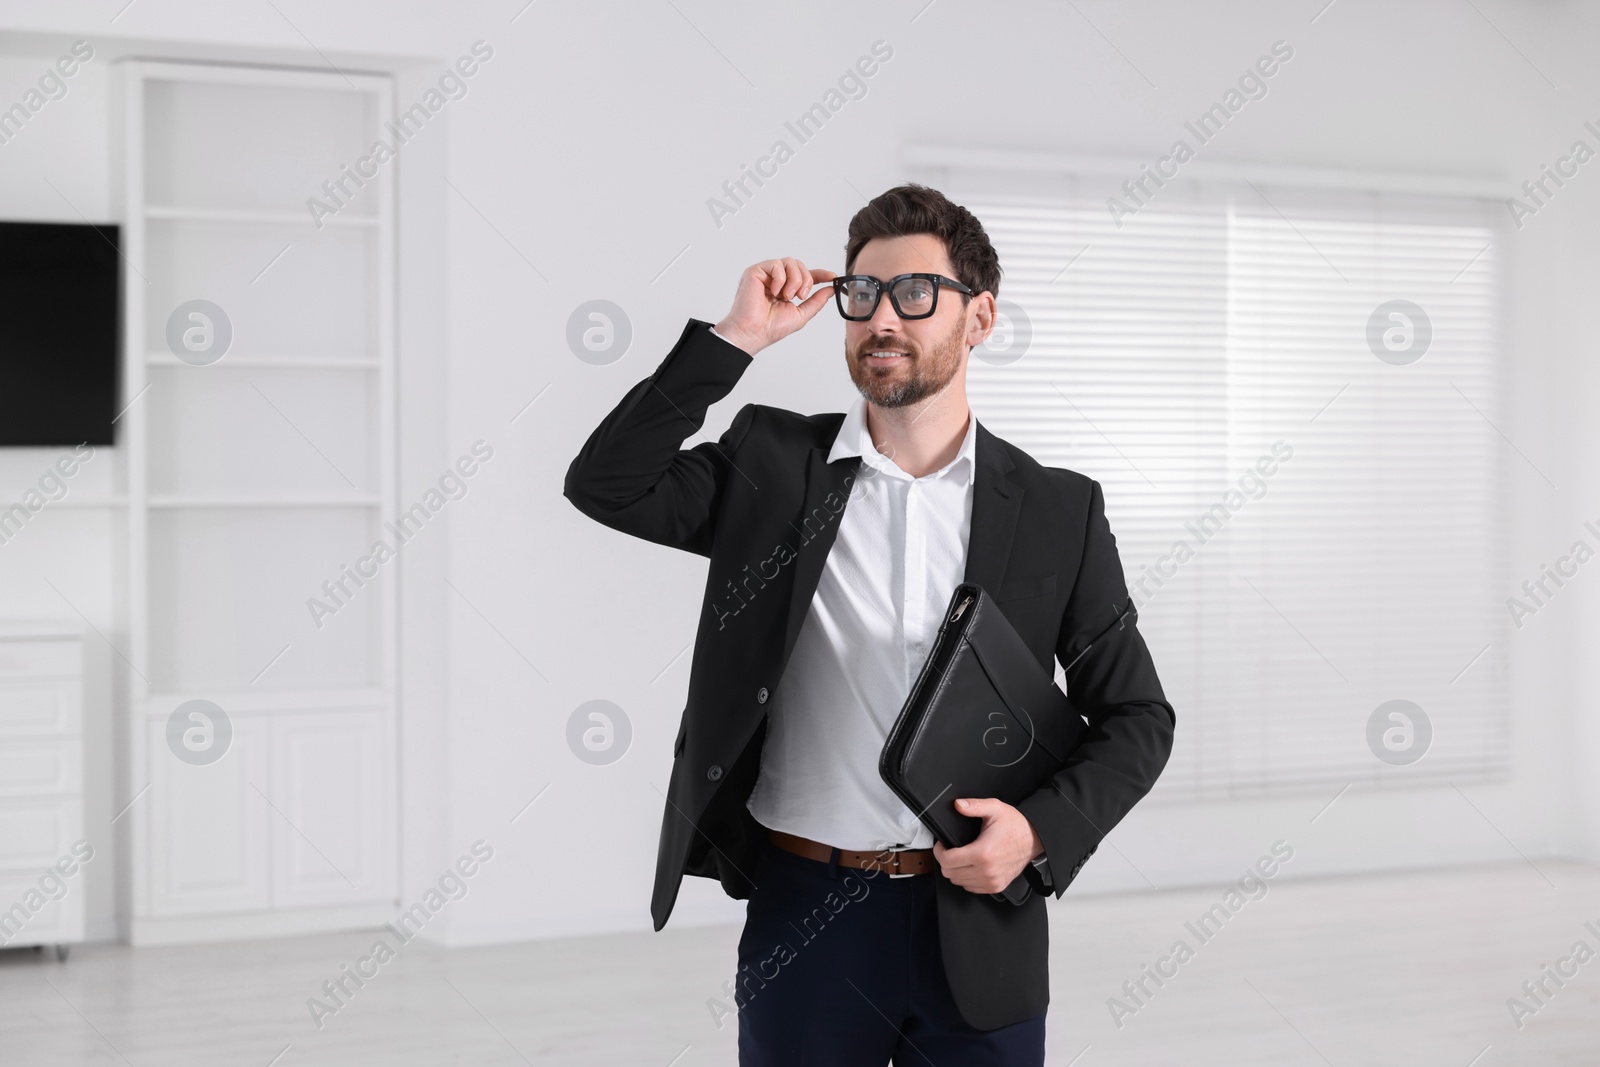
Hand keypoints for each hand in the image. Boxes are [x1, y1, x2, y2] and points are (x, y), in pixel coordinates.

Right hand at [714, 258, 836, 355]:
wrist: (753, 332)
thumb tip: (831, 289)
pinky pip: (776, 264)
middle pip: (799, 265)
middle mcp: (776, 280)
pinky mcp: (755, 272)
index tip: (832, 276)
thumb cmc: (770, 328)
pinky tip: (775, 292)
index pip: (804, 275)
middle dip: (806, 280)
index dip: (820, 274)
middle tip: (801, 296)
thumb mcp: (801, 314)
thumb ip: (816, 301)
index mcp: (785, 289)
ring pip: (790, 262)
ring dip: (794, 280)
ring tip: (787, 296)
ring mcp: (765, 275)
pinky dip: (780, 278)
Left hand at [932, 797, 1043, 894]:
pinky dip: (966, 878)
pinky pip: (971, 888)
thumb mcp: (994, 808)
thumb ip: (974, 806)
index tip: (942, 844)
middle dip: (945, 860)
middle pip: (950, 873)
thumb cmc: (1015, 825)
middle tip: (950, 849)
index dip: (939, 851)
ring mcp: (992, 881)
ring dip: (955, 870)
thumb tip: (958, 805)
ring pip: (958, 882)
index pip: (947, 861)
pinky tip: (970, 866)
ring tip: (960, 857)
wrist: (1034, 838)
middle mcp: (986, 871)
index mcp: (983, 853)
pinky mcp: (996, 887)